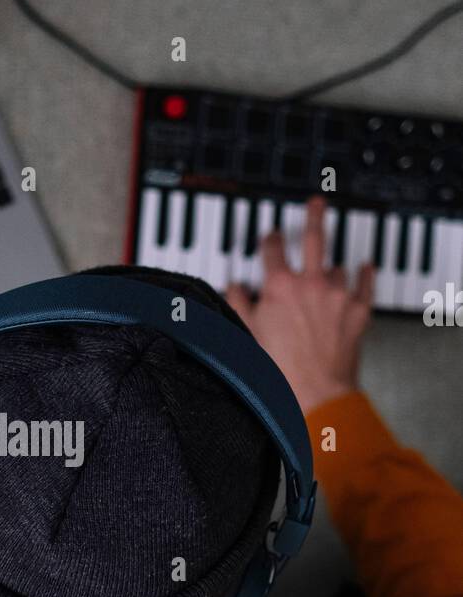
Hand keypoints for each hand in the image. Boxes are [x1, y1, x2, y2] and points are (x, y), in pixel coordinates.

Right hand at [225, 195, 373, 414]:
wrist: (315, 394)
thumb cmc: (279, 370)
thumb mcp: (246, 333)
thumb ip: (237, 303)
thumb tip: (231, 286)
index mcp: (279, 286)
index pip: (272, 249)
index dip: (269, 240)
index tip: (270, 237)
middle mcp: (310, 284)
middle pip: (314, 237)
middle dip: (314, 216)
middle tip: (316, 203)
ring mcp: (338, 295)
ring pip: (336, 267)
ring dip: (330, 267)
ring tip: (326, 268)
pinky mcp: (358, 311)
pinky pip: (365, 284)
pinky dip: (365, 273)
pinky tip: (365, 266)